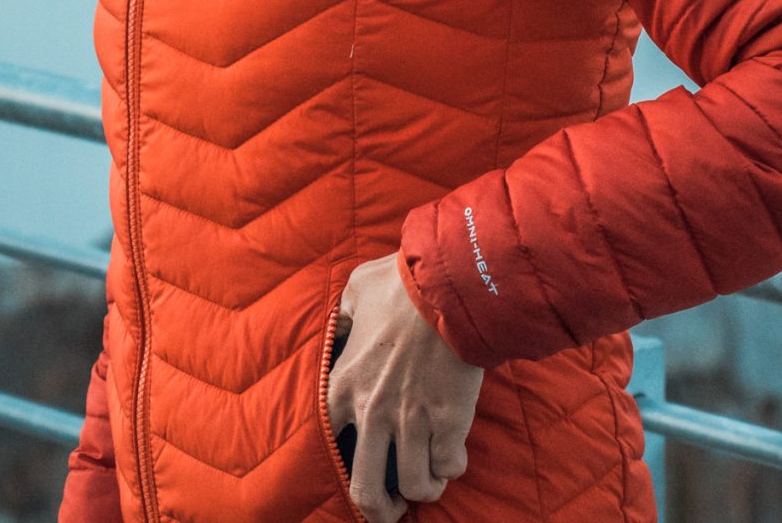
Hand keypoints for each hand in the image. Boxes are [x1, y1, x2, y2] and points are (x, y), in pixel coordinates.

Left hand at [326, 253, 482, 519]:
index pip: (328, 442)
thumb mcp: (357, 289)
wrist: (449, 285)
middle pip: (366, 489)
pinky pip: (449, 468)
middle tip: (392, 507)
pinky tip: (452, 452)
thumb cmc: (402, 282)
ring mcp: (411, 422)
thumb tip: (342, 317)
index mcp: (345, 384)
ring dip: (423, 487)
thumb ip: (345, 311)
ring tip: (429, 478)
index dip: (342, 458)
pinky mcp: (448, 424)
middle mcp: (373, 413)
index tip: (358, 460)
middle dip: (379, 509)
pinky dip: (452, 465)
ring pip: (415, 486)